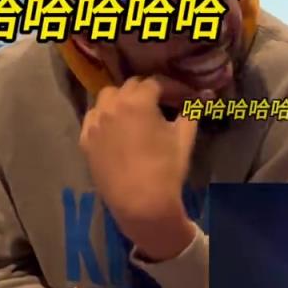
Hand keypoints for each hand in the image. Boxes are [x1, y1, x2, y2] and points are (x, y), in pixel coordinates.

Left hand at [80, 78, 197, 256]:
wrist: (140, 204)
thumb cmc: (166, 170)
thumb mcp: (184, 138)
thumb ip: (191, 112)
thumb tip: (201, 98)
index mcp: (137, 102)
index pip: (155, 83)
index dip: (173, 87)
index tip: (185, 95)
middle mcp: (112, 106)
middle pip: (130, 86)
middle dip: (148, 91)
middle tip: (165, 103)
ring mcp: (95, 123)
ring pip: (107, 98)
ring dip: (123, 99)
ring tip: (136, 112)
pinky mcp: (86, 141)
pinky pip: (93, 118)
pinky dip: (105, 116)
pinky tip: (116, 126)